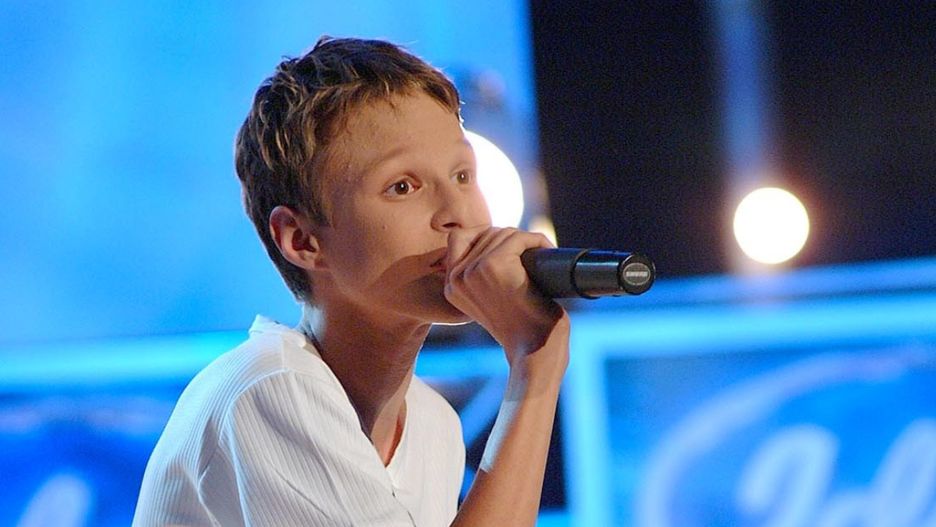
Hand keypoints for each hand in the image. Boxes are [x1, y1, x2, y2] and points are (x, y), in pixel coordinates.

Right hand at [443, 227, 569, 382]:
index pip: (458, 238)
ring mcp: (474, 270)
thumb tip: (495, 236)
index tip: (510, 248)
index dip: (486, 237)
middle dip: (512, 240)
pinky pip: (519, 237)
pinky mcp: (495, 265)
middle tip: (531, 256)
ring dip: (527, 241)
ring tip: (541, 256)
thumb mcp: (491, 300)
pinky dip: (537, 240)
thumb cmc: (522, 327)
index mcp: (451, 287)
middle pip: (485, 233)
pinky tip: (547, 251)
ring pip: (503, 233)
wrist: (535, 349)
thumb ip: (482, 275)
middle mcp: (457, 277)